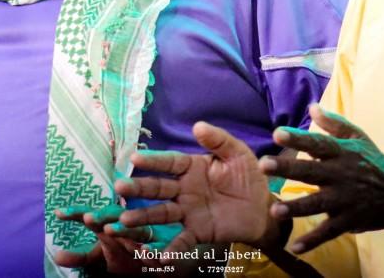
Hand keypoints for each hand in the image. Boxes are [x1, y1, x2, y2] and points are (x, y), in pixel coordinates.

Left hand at [54, 204, 165, 272]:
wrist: (167, 257)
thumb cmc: (129, 254)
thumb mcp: (102, 256)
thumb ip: (81, 257)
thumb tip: (57, 257)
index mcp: (114, 221)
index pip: (93, 215)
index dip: (77, 213)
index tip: (59, 213)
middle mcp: (132, 222)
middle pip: (116, 216)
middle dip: (102, 216)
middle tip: (88, 218)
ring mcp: (150, 233)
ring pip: (137, 230)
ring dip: (124, 230)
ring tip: (110, 231)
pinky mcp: (168, 245)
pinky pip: (160, 248)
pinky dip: (154, 251)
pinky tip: (146, 253)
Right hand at [114, 121, 273, 253]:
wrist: (264, 209)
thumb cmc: (249, 177)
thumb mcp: (238, 154)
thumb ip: (218, 140)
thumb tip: (197, 125)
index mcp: (192, 167)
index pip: (169, 162)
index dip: (152, 160)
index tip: (134, 158)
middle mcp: (185, 189)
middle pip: (158, 187)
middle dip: (138, 187)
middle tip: (119, 187)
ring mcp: (189, 211)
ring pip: (161, 213)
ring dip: (143, 217)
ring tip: (124, 221)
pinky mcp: (198, 232)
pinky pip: (181, 241)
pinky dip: (170, 249)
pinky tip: (158, 256)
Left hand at [260, 104, 383, 253]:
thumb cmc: (372, 161)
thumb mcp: (357, 137)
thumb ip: (333, 124)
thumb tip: (311, 106)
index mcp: (342, 153)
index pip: (317, 143)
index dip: (298, 138)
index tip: (278, 133)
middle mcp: (342, 175)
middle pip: (311, 171)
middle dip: (287, 168)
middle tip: (264, 164)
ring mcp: (345, 200)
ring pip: (318, 204)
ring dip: (296, 207)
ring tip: (275, 210)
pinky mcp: (349, 220)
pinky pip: (329, 232)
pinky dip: (313, 241)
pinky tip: (294, 247)